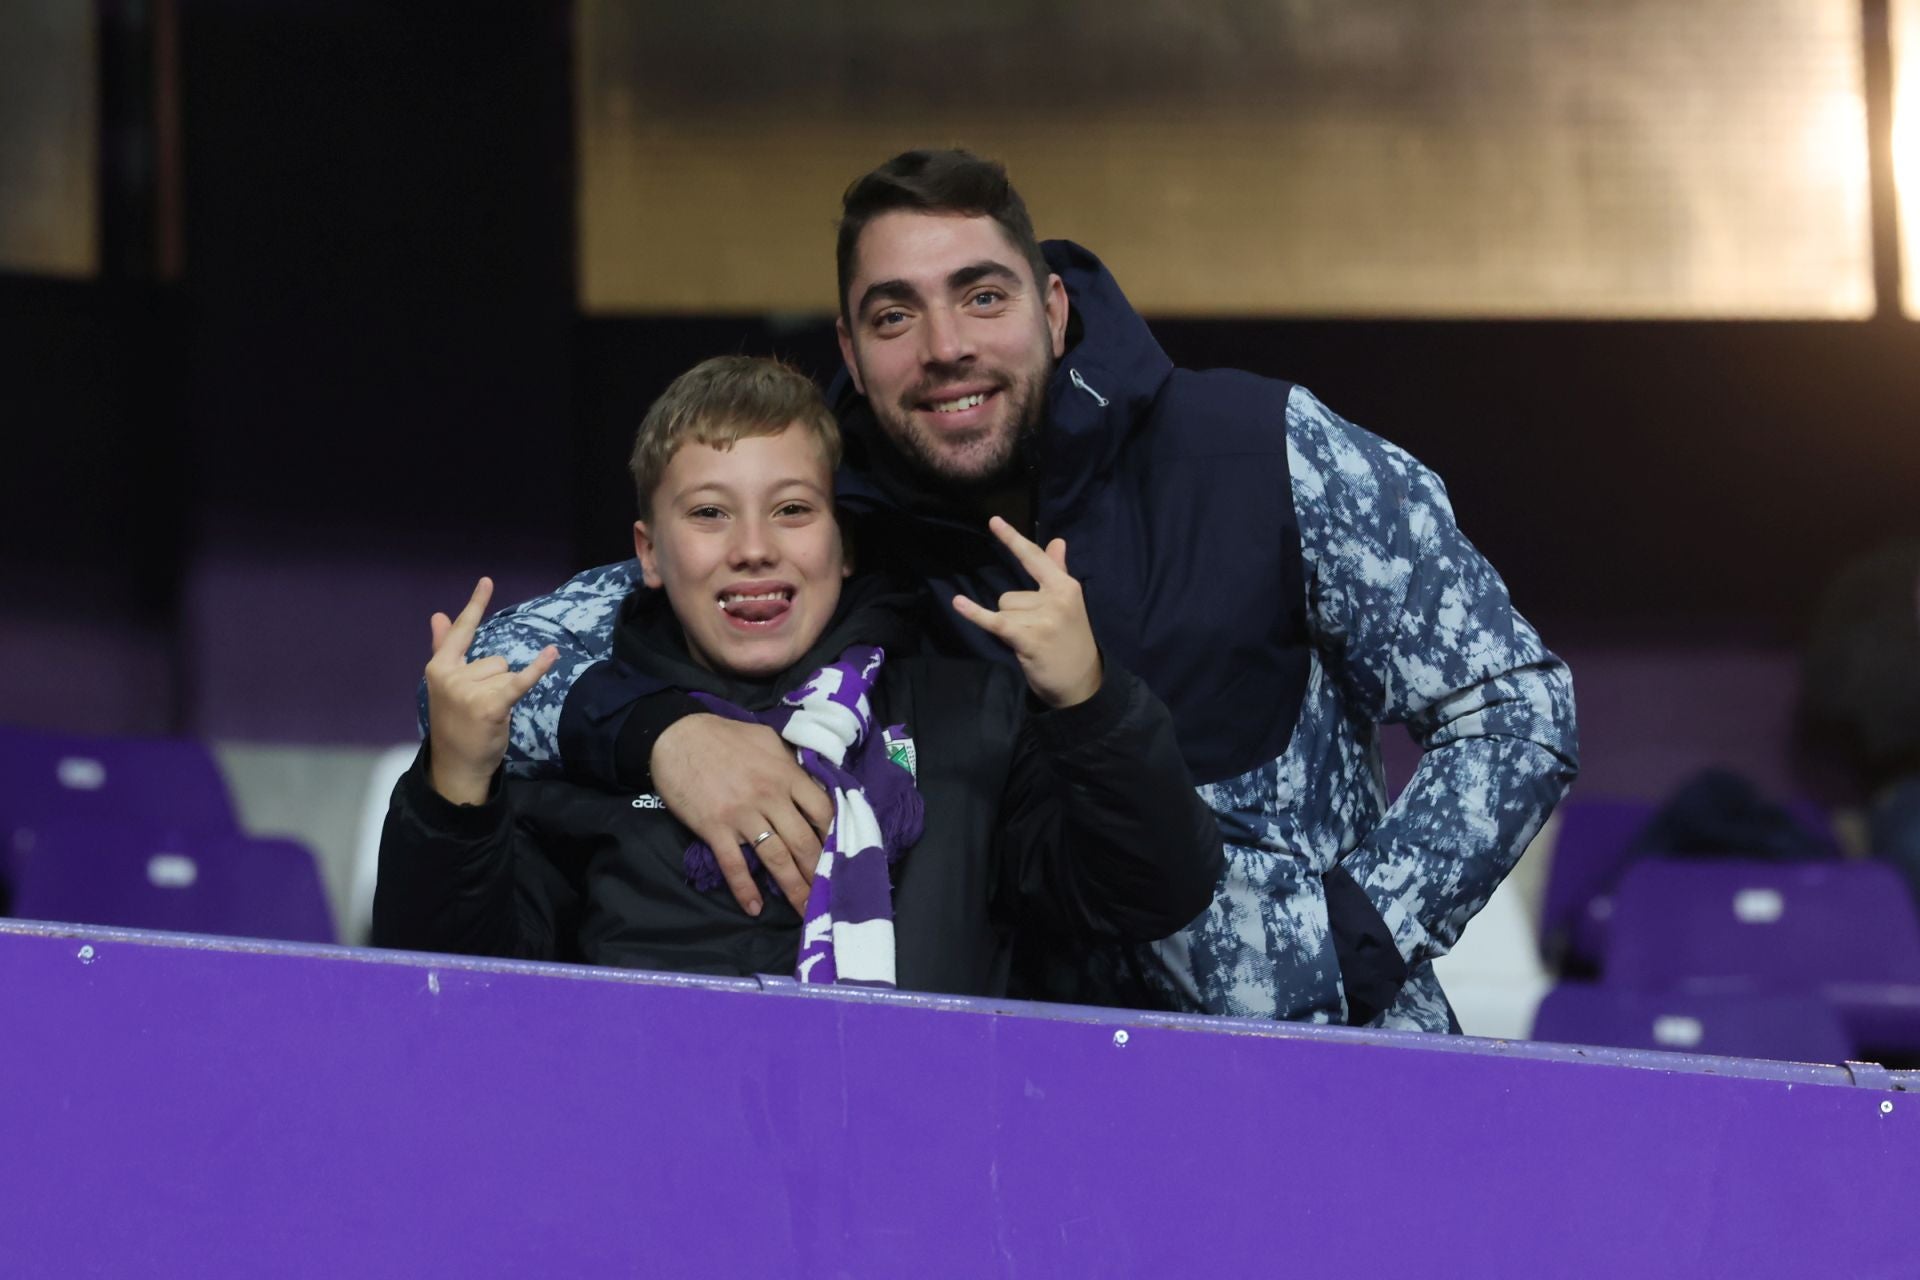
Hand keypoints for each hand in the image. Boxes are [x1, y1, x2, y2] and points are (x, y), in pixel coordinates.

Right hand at [423, 577, 557, 805]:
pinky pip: (519, 681)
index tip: (487, 581)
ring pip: (507, 673)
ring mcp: (470, 691)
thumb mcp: (446, 684)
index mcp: (439, 668)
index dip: (475, 606)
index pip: (460, 632)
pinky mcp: (491, 706)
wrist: (457, 764)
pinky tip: (551, 653)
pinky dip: (537, 669)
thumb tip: (438, 615)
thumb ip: (444, 649)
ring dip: (504, 692)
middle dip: (495, 681)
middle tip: (481, 706)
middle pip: (496, 659)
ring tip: (489, 714)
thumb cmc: (455, 722)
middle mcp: (452, 676)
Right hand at [651, 714, 833, 917]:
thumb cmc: (723, 735)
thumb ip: (790, 761)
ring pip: (775, 858)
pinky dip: (745, 889)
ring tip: (805, 910)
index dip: (834, 836)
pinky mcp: (715, 828)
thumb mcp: (767, 738)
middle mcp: (770, 797)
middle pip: (804, 842)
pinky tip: (754, 907)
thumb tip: (809, 780)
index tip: (840, 854)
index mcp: (786, 775)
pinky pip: (734, 864)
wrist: (676, 736)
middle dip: (819, 872)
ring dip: (793, 887)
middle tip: (830, 894)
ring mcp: (742, 815)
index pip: (822, 811)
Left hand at [952, 516, 1102, 708]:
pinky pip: (996, 622)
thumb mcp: (1069, 605)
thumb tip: (1056, 541)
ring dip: (1011, 629)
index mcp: (1065, 587)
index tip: (993, 521)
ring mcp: (1044, 619)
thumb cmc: (1072, 642)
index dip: (1013, 540)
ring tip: (1033, 644)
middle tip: (1038, 635)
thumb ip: (1058, 571)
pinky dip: (977, 615)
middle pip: (1010, 595)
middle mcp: (1056, 598)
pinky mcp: (1030, 639)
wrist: (1083, 684)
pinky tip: (958, 603)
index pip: (1034, 558)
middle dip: (1015, 615)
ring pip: (1004, 612)